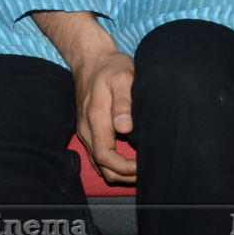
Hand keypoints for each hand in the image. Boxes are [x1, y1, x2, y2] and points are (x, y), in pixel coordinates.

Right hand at [72, 50, 137, 184]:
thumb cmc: (110, 67)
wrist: (91, 59)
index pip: (105, 156)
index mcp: (95, 118)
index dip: (124, 167)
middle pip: (102, 166)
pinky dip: (113, 164)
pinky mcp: (88, 129)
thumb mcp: (122, 77)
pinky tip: (129, 159)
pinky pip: (98, 155)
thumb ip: (124, 101)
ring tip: (141, 168)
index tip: (143, 165)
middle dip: (124, 175)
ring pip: (99, 164)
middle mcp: (87, 128)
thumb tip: (124, 127)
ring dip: (119, 172)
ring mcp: (85, 130)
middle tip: (147, 171)